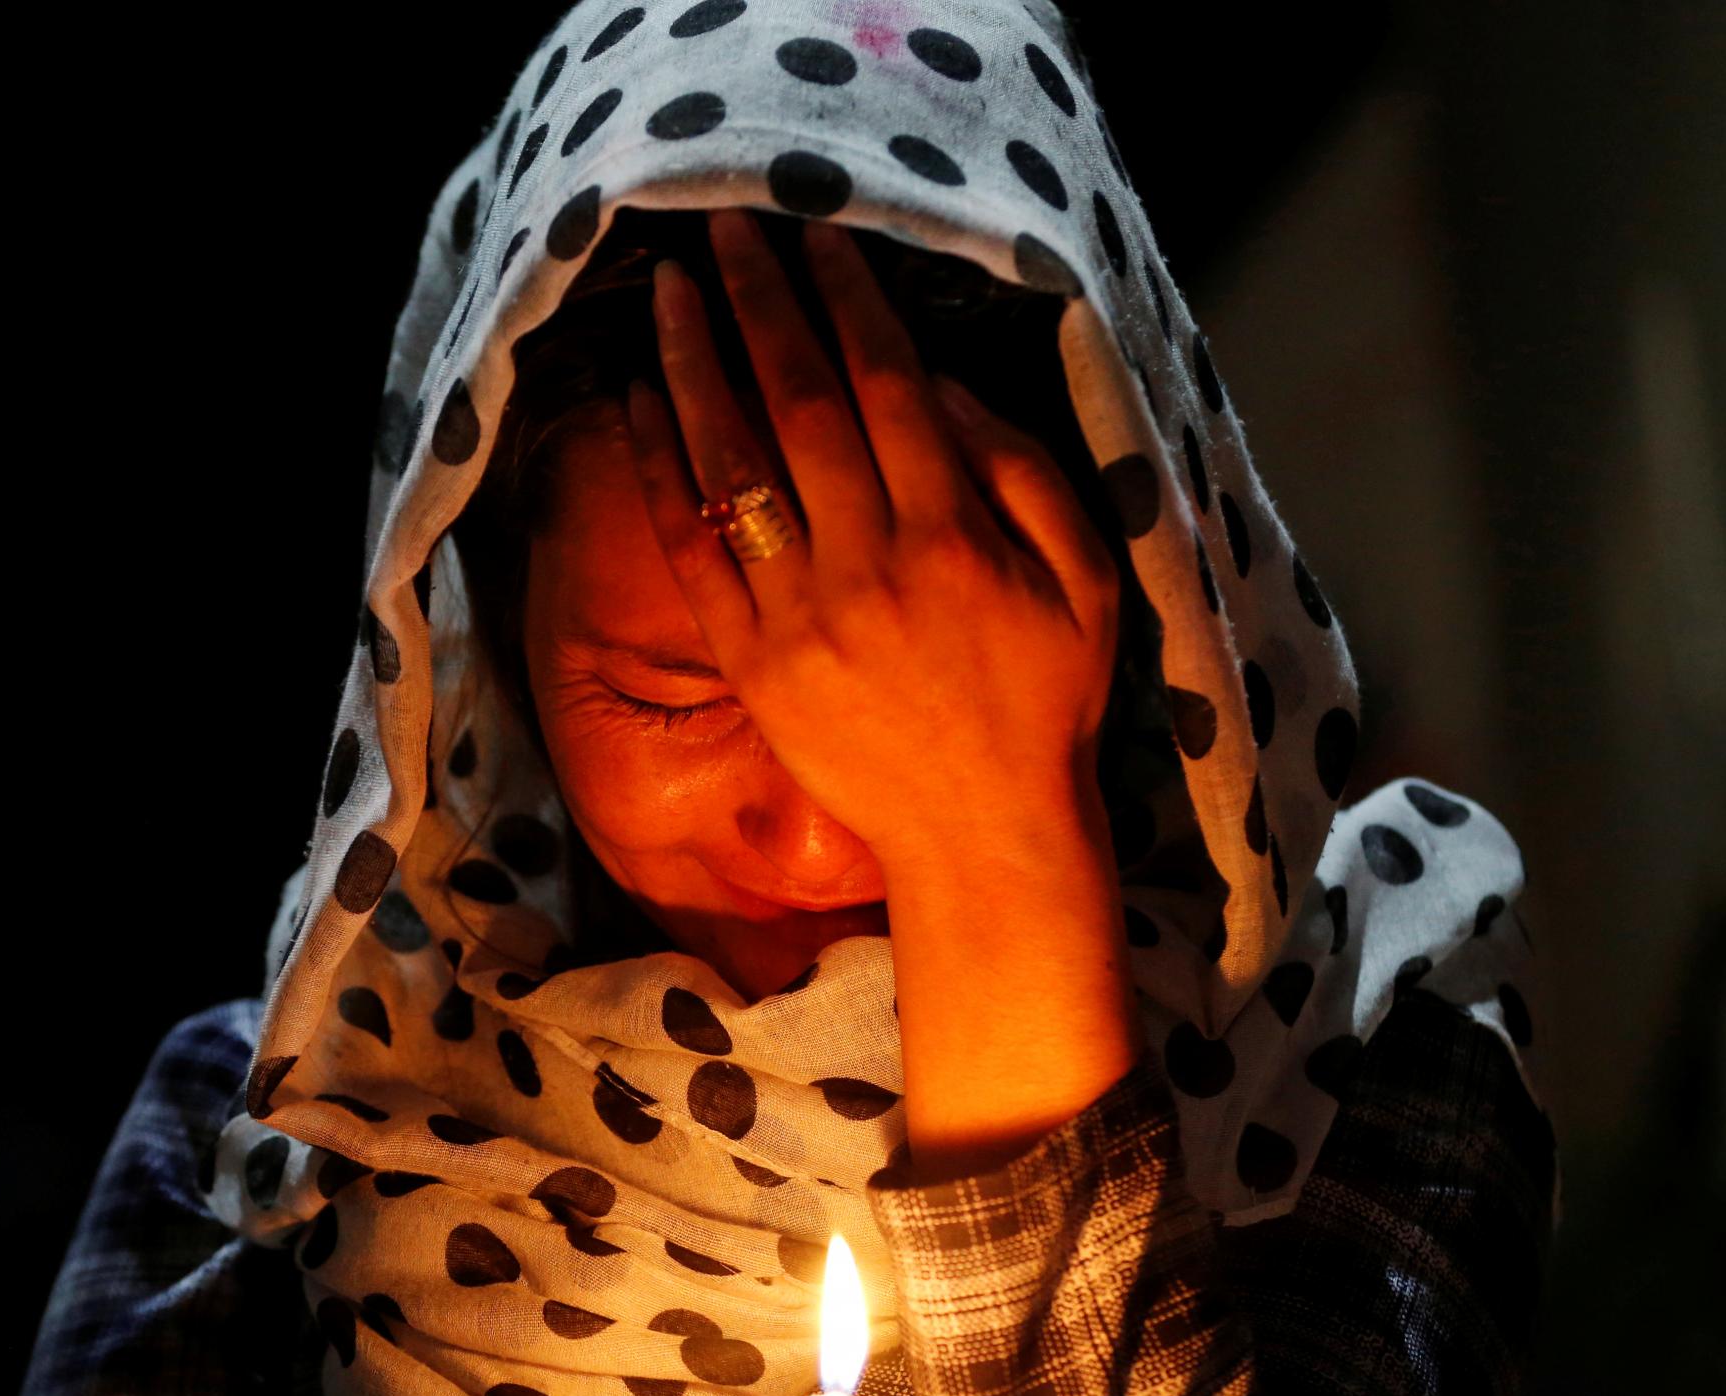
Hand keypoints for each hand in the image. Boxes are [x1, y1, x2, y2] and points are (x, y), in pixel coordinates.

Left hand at [625, 208, 1123, 875]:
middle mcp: (867, 565)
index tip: (813, 232)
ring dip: (691, 367)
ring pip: (729, 466)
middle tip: (721, 230)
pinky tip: (640, 404)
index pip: (885, 382)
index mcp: (953, 534)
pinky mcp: (751, 663)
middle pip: (796, 402)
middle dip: (756, 303)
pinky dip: (658, 471)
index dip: (843, 297)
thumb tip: (937, 379)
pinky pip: (690, 550)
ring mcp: (798, 617)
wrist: (983, 835)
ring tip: (667, 294)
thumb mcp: (1085, 579)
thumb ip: (1020, 469)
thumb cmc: (1047, 700)